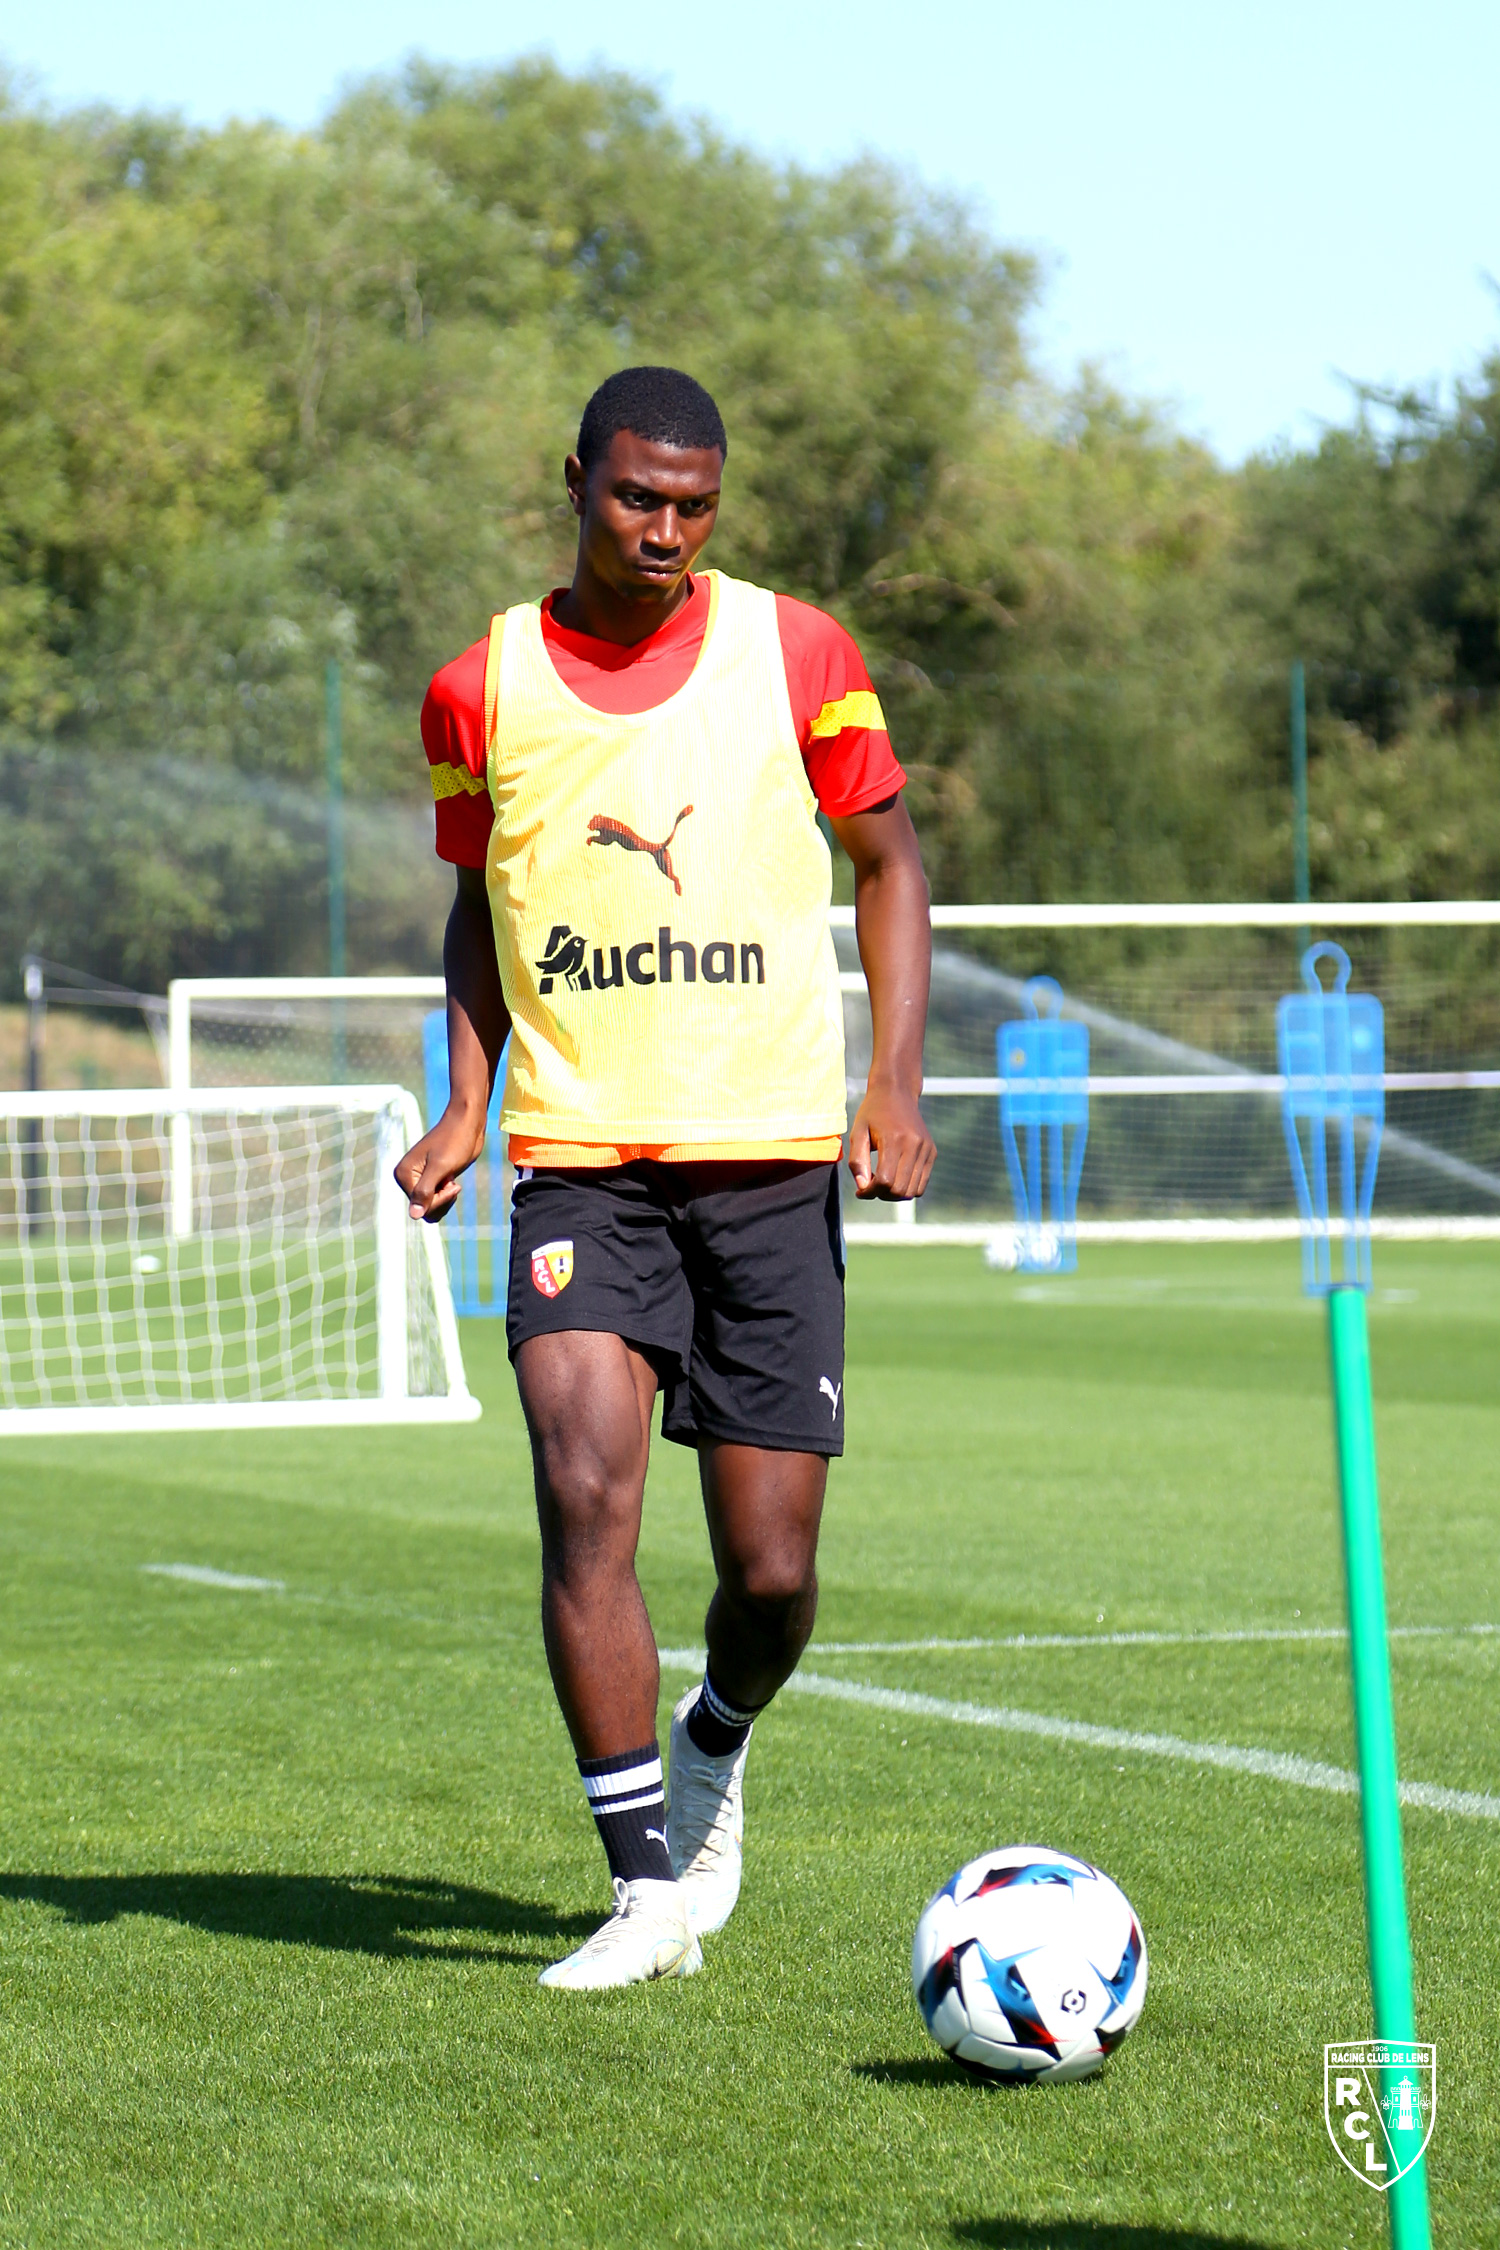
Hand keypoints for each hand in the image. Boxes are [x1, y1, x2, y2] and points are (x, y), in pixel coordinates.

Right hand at [393, 1106, 486, 1222]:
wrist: (467, 1125)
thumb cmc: (455, 1141)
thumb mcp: (440, 1167)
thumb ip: (425, 1191)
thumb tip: (413, 1215)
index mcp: (403, 1174)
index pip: (418, 1206)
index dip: (439, 1200)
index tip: (453, 1184)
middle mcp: (407, 1178)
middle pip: (423, 1210)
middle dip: (442, 1201)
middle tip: (453, 1184)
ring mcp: (419, 1180)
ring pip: (430, 1208)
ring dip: (445, 1200)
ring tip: (452, 1182)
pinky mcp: (432, 1179)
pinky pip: (436, 1201)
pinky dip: (447, 1197)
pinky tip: (452, 1181)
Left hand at [847, 1082, 935, 1199]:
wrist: (897, 1092)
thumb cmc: (873, 1112)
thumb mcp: (857, 1132)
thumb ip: (857, 1161)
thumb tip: (863, 1188)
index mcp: (894, 1139)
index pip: (885, 1181)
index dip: (870, 1192)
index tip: (860, 1191)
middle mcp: (914, 1145)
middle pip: (900, 1189)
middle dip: (881, 1195)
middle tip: (870, 1186)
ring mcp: (926, 1149)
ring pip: (913, 1191)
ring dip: (894, 1194)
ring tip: (882, 1181)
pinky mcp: (932, 1152)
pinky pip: (922, 1184)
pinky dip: (907, 1188)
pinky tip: (895, 1177)